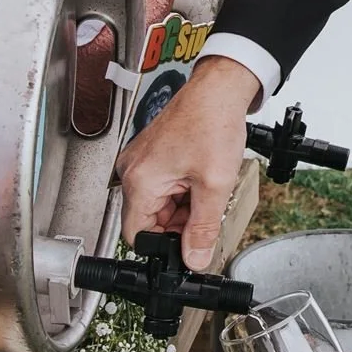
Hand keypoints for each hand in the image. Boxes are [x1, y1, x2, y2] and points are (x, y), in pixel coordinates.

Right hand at [117, 56, 259, 269]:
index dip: (163, 247)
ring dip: (184, 208)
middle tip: (206, 213)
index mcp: (140, 181)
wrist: (218, 91)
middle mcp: (133, 172)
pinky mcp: (152, 157)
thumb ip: (203, 229)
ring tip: (207, 189)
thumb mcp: (214, 186)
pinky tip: (201, 180)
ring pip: (159, 206)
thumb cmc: (212, 124)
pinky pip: (163, 189)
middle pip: (149, 221)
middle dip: (179, 225)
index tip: (186, 247)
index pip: (137, 235)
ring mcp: (141, 163)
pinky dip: (183, 193)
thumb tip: (194, 259)